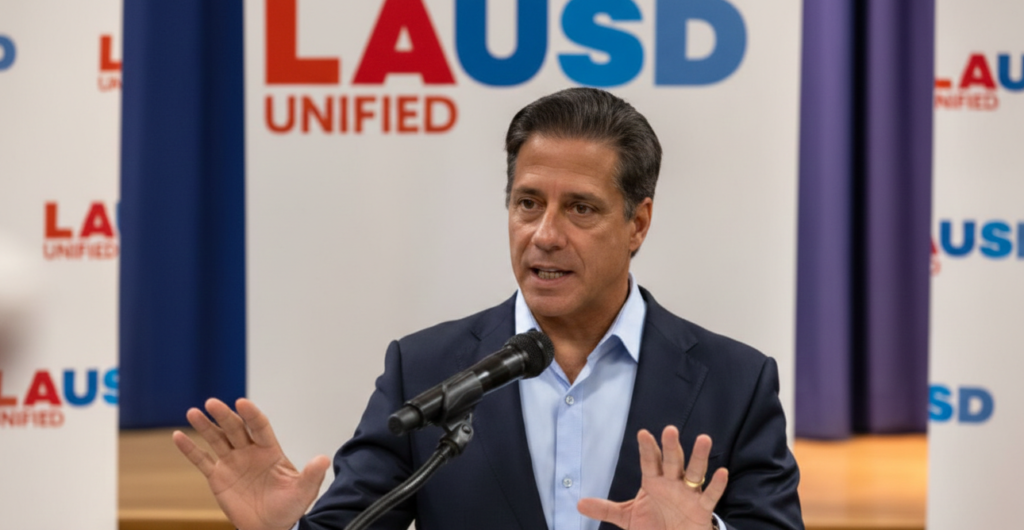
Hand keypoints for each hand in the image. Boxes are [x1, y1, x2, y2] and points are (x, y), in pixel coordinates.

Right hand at [172, 398, 330, 529]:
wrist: (270, 528)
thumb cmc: (289, 508)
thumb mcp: (303, 491)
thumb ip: (312, 475)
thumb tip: (324, 459)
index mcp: (270, 450)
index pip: (259, 427)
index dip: (251, 415)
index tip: (242, 403)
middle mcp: (249, 451)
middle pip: (235, 428)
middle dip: (224, 416)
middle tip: (212, 403)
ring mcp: (232, 462)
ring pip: (217, 439)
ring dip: (205, 426)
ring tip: (193, 412)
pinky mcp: (218, 477)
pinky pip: (201, 460)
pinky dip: (190, 449)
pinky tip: (178, 436)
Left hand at [578, 427, 727, 529]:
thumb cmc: (653, 525)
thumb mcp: (627, 517)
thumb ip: (606, 509)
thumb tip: (578, 503)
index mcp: (654, 481)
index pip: (650, 461)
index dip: (647, 448)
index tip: (643, 433)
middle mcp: (673, 483)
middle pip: (672, 462)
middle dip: (671, 447)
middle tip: (670, 430)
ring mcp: (689, 494)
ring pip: (695, 473)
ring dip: (699, 457)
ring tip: (704, 439)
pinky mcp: (702, 510)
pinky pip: (711, 496)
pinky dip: (717, 485)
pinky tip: (722, 472)